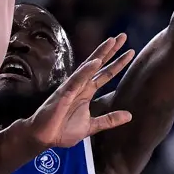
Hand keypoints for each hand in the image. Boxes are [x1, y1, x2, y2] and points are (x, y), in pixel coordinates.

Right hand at [21, 36, 135, 148]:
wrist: (43, 137)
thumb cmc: (63, 130)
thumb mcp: (91, 126)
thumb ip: (109, 120)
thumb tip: (130, 116)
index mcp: (87, 92)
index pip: (105, 74)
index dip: (117, 63)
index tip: (130, 52)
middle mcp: (80, 86)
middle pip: (98, 65)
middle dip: (110, 51)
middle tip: (123, 36)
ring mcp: (72, 88)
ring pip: (87, 67)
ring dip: (100, 54)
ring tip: (111, 41)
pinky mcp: (64, 94)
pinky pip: (76, 80)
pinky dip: (85, 71)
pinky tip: (95, 62)